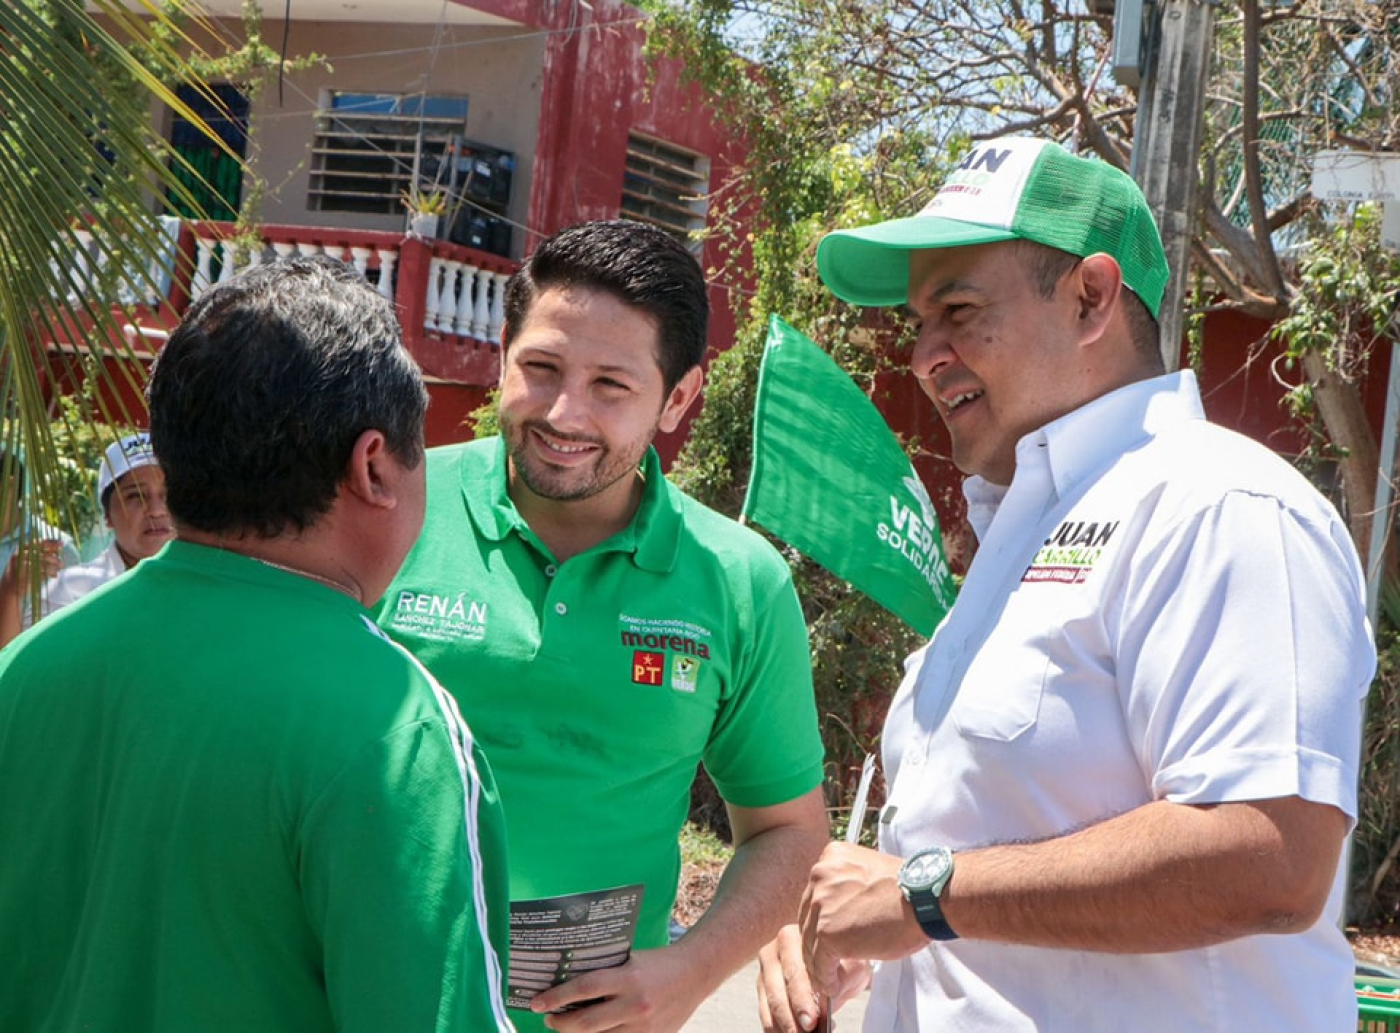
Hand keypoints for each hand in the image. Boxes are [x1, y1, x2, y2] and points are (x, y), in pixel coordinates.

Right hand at [1, 540, 60, 595]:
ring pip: (42, 564)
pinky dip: (49, 574)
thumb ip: (41, 554)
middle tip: (63, 564)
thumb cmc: (23, 571)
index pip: (38, 543)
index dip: (51, 543)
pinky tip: (55, 575)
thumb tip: (57, 552)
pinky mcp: (23, 575)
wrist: (10, 586)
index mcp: (21, 549)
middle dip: (54, 559)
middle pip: (41, 554)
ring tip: (60, 569)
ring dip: (53, 567)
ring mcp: (20, 565)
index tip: (62, 543)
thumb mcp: (29, 559)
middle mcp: (19, 555)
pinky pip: (40, 573)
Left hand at [529, 945, 707, 1032]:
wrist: (695, 973)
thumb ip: (605, 971)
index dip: (557, 997)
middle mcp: (636, 1005)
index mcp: (630, 978)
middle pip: (587, 1022)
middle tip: (549, 1019)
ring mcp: (644, 1027)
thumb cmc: (657, 963)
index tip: (537, 1003)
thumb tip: (568, 980)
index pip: (585, 988)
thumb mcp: (630, 960)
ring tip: (567, 1026)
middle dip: (562, 1023)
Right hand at [757, 924, 869, 1031]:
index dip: (802, 1000)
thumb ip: (834, 982)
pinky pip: (766, 1015)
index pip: (794, 973)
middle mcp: (773, 952)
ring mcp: (765, 972)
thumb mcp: (848, 967)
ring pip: (769, 1006)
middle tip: (805, 1032)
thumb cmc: (843, 963)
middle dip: (790, 1018)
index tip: (811, 1021)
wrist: (840, 965)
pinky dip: (778, 1030)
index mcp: (792, 937)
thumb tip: (822, 1007)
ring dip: (784, 1027)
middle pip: (777, 991)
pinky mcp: (763, 991)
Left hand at [798, 842, 928, 996]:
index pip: (815, 895)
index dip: (821, 920)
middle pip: (808, 918)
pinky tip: (833, 986)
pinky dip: (825, 979)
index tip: (827, 936)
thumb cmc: (908, 890)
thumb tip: (839, 909)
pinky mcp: (827, 932)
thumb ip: (847, 884)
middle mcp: (819, 875)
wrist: (925, 898)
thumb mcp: (868, 871)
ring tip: (828, 978)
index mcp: (830, 857)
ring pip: (809, 942)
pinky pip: (819, 962)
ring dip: (819, 964)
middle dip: (817, 942)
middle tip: (825, 961)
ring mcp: (821, 904)